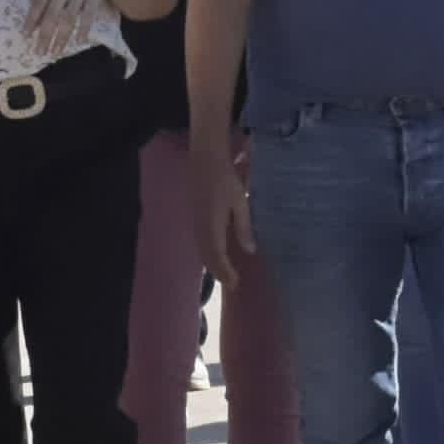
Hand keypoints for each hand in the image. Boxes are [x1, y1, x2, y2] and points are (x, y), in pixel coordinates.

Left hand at [24, 0, 118, 58]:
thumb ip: (46, 1)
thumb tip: (34, 25)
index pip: (38, 4)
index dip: (31, 20)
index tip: (26, 36)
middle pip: (52, 15)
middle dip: (45, 35)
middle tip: (40, 52)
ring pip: (69, 18)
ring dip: (62, 37)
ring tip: (56, 52)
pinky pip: (88, 16)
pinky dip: (83, 29)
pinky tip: (79, 41)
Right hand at [193, 131, 260, 287]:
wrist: (206, 159)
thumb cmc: (226, 179)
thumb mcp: (240, 203)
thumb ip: (244, 228)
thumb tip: (250, 250)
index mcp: (212, 227)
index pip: (218, 257)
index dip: (226, 273)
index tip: (236, 283)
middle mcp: (200, 228)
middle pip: (207, 257)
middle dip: (219, 272)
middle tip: (233, 283)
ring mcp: (195, 223)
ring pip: (202, 250)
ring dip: (212, 264)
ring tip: (225, 273)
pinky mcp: (194, 217)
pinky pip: (200, 242)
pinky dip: (208, 253)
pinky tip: (216, 253)